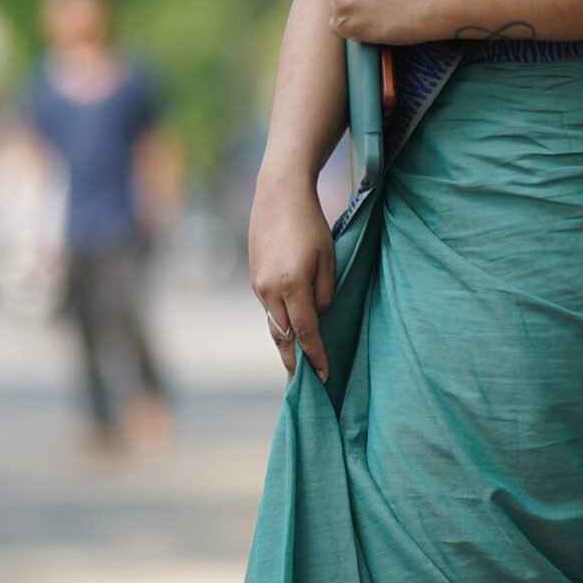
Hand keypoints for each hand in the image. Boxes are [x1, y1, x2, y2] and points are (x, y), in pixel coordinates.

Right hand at [249, 172, 333, 383]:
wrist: (278, 194)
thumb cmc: (311, 223)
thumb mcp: (328, 258)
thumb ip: (325, 292)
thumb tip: (318, 317)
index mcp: (292, 285)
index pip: (306, 333)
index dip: (315, 357)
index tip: (324, 378)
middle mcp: (269, 290)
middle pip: (282, 337)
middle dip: (293, 363)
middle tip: (303, 387)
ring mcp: (258, 285)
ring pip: (273, 325)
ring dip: (283, 346)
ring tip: (295, 366)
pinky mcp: (254, 278)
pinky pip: (269, 309)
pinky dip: (279, 323)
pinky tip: (288, 331)